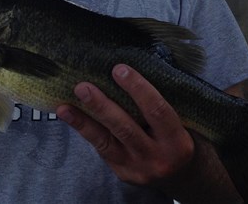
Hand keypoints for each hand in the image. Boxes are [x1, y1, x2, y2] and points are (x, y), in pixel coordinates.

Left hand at [56, 64, 194, 185]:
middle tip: (82, 87)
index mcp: (177, 141)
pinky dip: (84, 130)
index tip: (119, 69)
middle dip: (101, 107)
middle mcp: (157, 157)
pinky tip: (69, 116)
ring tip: (64, 107)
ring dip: (83, 122)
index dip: (138, 88)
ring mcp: (137, 168)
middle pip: (125, 128)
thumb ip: (160, 103)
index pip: (157, 110)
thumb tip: (129, 69)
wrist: (183, 177)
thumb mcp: (182, 123)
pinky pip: (101, 148)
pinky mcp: (122, 172)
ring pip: (106, 142)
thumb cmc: (178, 138)